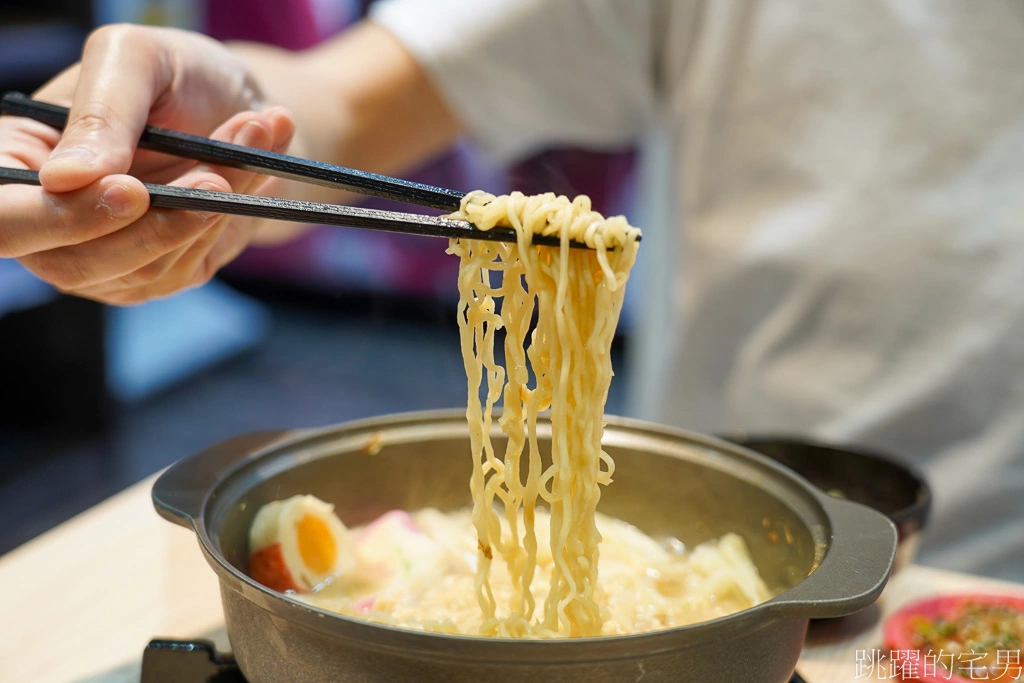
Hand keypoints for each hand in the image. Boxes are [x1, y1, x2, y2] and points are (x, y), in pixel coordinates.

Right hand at [0, 24, 295, 304]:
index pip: (4, 222)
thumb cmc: (179, 75)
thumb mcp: (137, 58)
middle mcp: (48, 223)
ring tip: (251, 132)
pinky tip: (255, 166)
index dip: (59, 217)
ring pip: (146, 266)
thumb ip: (102, 111)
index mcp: (17, 162)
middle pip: (77, 263)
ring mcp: (104, 260)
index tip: (132, 189)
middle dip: (159, 218)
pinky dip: (228, 215)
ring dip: (208, 206)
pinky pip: (187, 266)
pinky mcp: (159, 275)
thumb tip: (66, 179)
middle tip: (217, 172)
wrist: (247, 108)